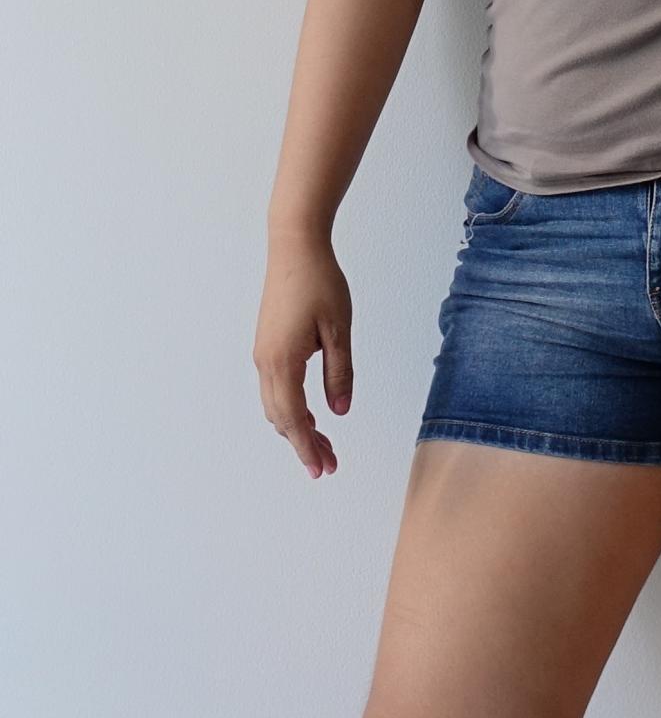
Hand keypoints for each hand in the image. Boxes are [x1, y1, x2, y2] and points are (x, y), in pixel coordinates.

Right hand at [252, 239, 352, 479]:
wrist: (294, 247)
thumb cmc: (319, 283)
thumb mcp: (338, 330)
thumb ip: (339, 373)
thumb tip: (339, 411)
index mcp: (283, 363)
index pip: (294, 418)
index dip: (308, 447)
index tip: (321, 469)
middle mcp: (266, 363)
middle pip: (282, 418)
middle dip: (304, 443)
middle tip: (329, 463)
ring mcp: (263, 353)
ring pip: (276, 404)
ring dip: (296, 426)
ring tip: (323, 442)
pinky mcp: (267, 344)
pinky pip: (275, 388)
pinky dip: (290, 407)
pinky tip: (309, 411)